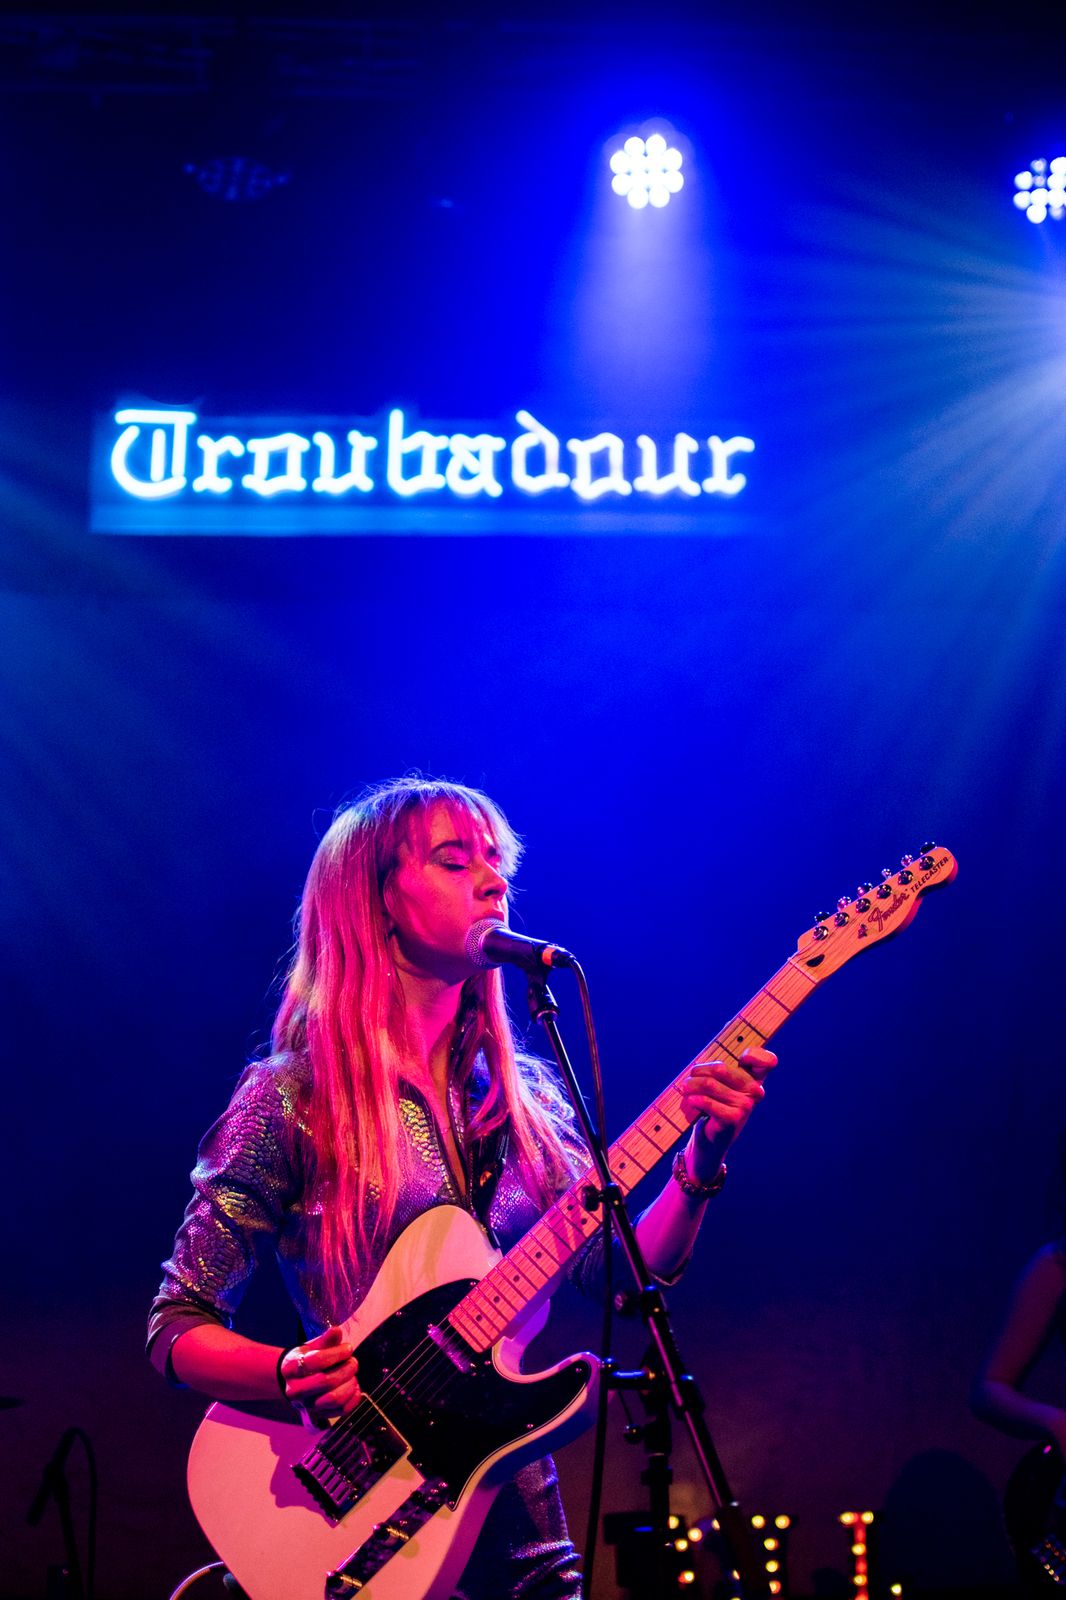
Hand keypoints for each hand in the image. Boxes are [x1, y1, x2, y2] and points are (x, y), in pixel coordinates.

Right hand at [279, 1325, 360, 1423]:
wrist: (293, 1381)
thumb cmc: (305, 1360)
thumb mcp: (311, 1347)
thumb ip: (324, 1340)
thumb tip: (336, 1331)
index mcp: (291, 1368)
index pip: (317, 1361)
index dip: (337, 1353)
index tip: (348, 1348)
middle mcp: (295, 1390)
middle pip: (327, 1381)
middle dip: (346, 1369)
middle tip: (353, 1361)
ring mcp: (306, 1405)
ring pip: (334, 1399)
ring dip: (350, 1384)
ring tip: (353, 1374)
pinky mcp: (318, 1415)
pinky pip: (341, 1411)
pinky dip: (353, 1398)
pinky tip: (355, 1387)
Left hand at [679, 1046, 776, 1181]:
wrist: (711, 1140)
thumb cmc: (713, 1106)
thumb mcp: (719, 1084)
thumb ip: (719, 1069)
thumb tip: (698, 1070)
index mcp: (755, 1080)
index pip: (768, 1061)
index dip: (756, 1055)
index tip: (742, 1059)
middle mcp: (755, 1092)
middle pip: (720, 1068)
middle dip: (698, 1072)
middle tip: (689, 1079)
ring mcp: (746, 1106)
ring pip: (709, 1084)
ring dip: (691, 1086)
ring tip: (685, 1089)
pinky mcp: (733, 1118)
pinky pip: (706, 1101)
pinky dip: (694, 1100)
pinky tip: (691, 1101)